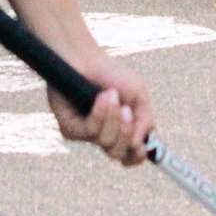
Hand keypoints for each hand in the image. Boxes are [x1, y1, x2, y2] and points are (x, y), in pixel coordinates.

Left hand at [49, 51, 153, 165]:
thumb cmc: (111, 73)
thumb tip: (139, 145)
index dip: (136, 157)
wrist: (85, 58)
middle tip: (127, 111)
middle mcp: (103, 135)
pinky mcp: (70, 129)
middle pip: (118, 154)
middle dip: (126, 133)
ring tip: (111, 94)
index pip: (129, 155)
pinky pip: (90, 132)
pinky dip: (99, 114)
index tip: (142, 149)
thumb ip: (145, 120)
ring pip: (106, 143)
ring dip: (113, 118)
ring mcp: (86, 134)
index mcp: (121, 130)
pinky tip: (99, 97)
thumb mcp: (138, 94)